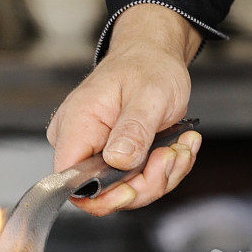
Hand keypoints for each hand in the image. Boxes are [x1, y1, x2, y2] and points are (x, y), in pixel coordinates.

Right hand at [46, 4, 202, 215]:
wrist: (155, 55)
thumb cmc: (147, 66)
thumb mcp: (148, 95)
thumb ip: (132, 130)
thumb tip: (117, 160)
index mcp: (76, 126)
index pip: (71, 181)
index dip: (101, 196)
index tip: (134, 188)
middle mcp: (80, 143)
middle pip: (104, 192)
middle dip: (146, 183)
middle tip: (172, 155)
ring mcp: (97, 153)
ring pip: (126, 191)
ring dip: (161, 175)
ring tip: (180, 147)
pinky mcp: (115, 159)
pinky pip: (138, 181)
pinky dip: (164, 170)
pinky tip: (178, 147)